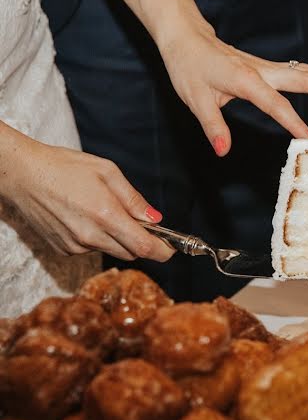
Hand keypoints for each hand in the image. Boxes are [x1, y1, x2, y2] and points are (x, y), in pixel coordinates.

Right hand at [0, 135, 173, 261]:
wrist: (22, 174)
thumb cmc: (65, 167)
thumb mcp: (107, 172)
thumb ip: (134, 199)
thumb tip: (156, 219)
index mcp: (105, 215)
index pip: (144, 247)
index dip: (163, 251)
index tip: (172, 249)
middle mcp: (90, 236)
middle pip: (131, 253)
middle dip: (143, 243)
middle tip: (143, 224)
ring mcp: (74, 246)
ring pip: (111, 250)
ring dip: (119, 239)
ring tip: (105, 211)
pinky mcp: (62, 249)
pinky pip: (90, 250)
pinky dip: (98, 238)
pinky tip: (85, 217)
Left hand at [156, 18, 307, 155]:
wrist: (187, 38)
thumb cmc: (189, 67)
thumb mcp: (195, 99)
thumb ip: (212, 126)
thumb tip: (222, 149)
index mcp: (245, 80)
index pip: (275, 104)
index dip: (293, 122)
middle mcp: (261, 70)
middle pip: (303, 80)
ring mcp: (267, 67)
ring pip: (306, 73)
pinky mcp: (268, 67)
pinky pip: (300, 70)